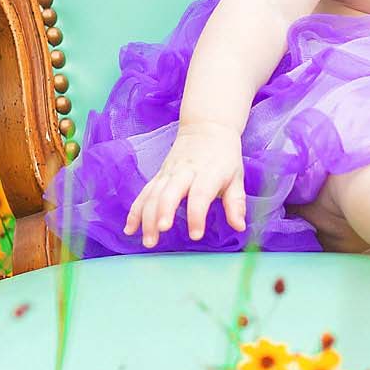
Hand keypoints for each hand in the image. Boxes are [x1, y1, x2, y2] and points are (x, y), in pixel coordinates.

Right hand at [123, 120, 247, 246]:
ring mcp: (168, 173)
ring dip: (146, 217)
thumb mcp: (236, 177)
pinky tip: (130, 229)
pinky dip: (135, 211)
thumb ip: (236, 203)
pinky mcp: (158, 176)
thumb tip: (239, 226)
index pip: (199, 194)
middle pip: (169, 193)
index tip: (195, 234)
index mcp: (207, 173)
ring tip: (148, 241)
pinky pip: (144, 194)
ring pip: (152, 195)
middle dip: (163, 213)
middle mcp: (184, 172)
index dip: (196, 215)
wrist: (207, 128)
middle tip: (161, 232)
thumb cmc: (224, 156)